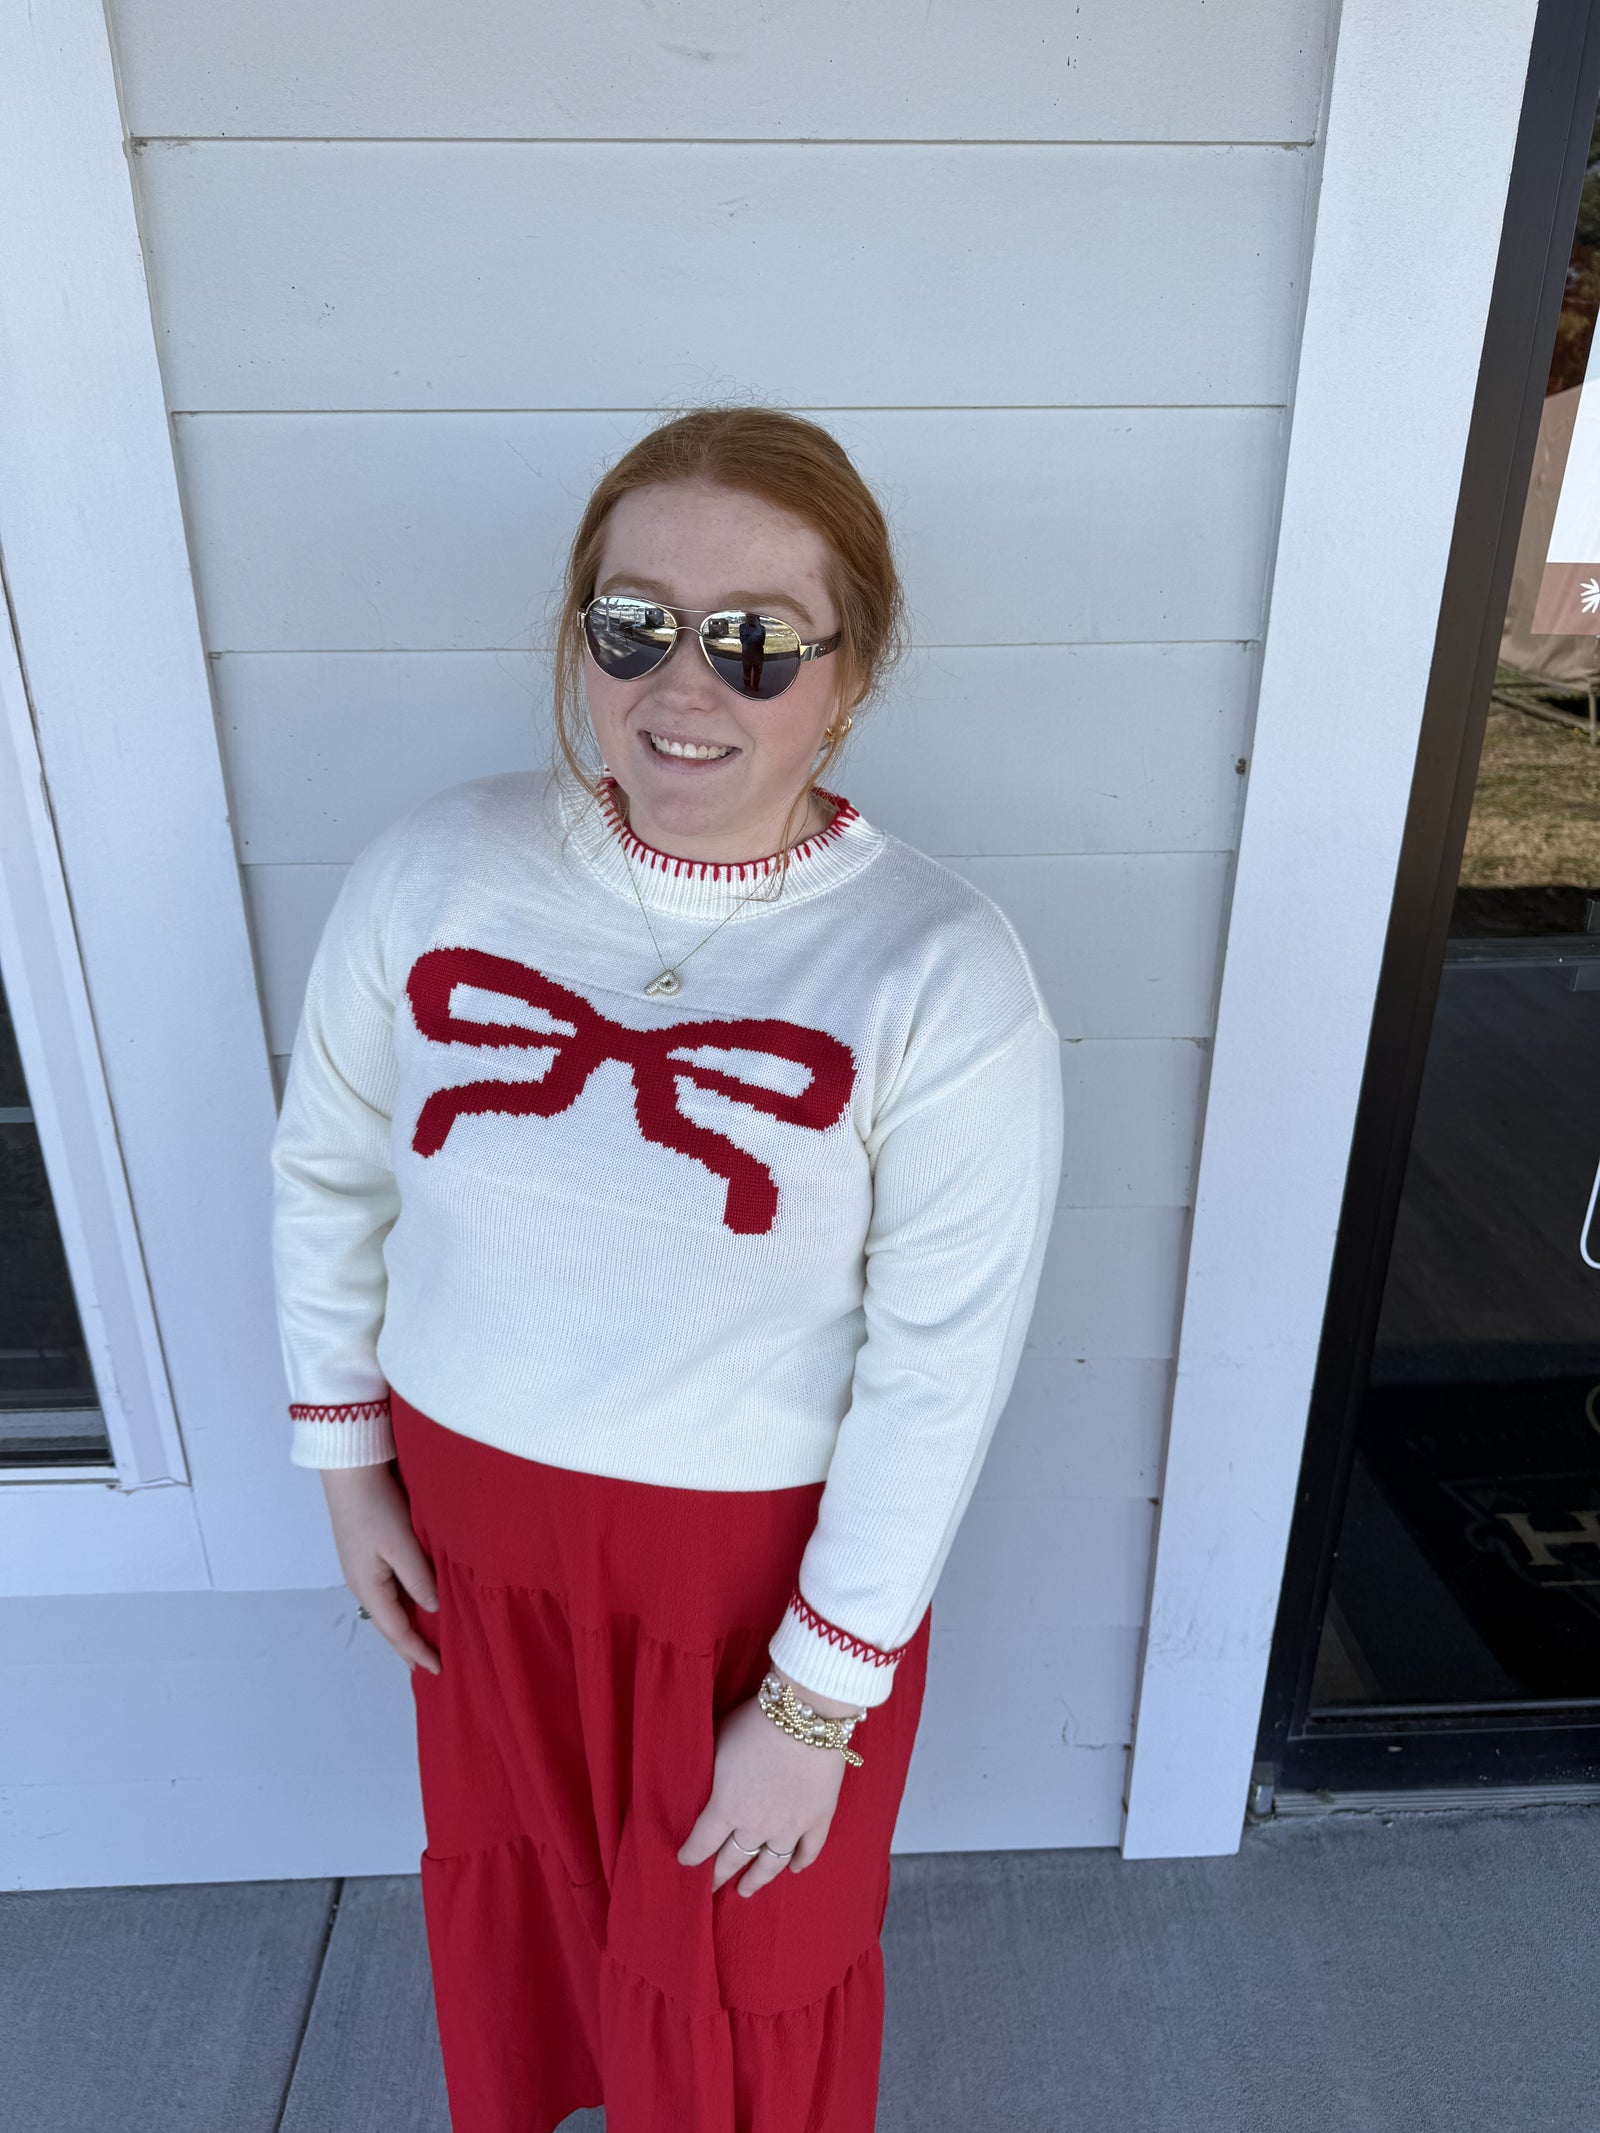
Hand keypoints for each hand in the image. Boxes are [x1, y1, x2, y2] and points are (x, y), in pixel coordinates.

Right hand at [320, 1463, 441, 1675]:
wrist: (351, 1472)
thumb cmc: (376, 1507)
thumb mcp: (401, 1544)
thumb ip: (418, 1579)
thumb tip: (434, 1609)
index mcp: (368, 1587)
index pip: (397, 1631)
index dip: (418, 1651)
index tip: (439, 1669)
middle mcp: (362, 1584)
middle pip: (389, 1624)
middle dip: (409, 1646)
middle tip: (431, 1665)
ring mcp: (362, 1569)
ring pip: (389, 1607)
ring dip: (406, 1626)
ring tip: (425, 1642)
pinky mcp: (367, 1555)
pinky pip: (388, 1590)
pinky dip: (403, 1604)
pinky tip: (416, 1603)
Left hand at [676, 1678, 854, 1898]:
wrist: (805, 1715)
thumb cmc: (755, 1721)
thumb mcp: (718, 1739)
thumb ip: (709, 1768)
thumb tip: (697, 1776)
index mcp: (726, 1807)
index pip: (701, 1843)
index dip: (691, 1856)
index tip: (685, 1862)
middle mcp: (756, 1825)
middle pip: (733, 1859)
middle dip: (719, 1875)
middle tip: (711, 1887)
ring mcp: (790, 1826)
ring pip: (770, 1864)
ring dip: (756, 1880)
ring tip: (745, 1891)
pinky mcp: (818, 1818)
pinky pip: (809, 1850)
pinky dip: (800, 1862)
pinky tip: (793, 1870)